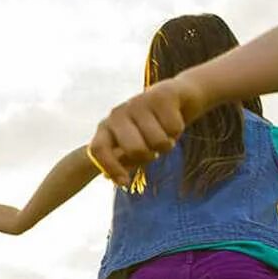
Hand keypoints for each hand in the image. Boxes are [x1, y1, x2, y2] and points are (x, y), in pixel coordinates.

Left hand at [88, 78, 206, 186]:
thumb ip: (123, 159)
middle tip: (154, 148)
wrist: (179, 96)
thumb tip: (109, 176)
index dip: (110, 168)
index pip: (98, 149)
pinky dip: (178, 129)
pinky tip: (174, 118)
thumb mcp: (136, 144)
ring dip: (167, 142)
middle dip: (150, 156)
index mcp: (107, 126)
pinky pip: (174, 128)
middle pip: (135, 150)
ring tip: (165, 131)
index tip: (125, 183)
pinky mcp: (160, 95)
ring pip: (158, 141)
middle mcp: (118, 113)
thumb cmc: (153, 126)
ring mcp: (138, 102)